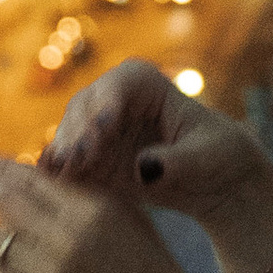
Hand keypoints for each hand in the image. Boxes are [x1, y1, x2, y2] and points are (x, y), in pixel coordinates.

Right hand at [41, 59, 265, 225]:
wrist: (215, 180)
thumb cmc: (218, 155)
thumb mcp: (207, 158)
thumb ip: (177, 161)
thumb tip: (144, 167)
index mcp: (145, 83)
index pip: (119, 86)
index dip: (106, 106)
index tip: (101, 132)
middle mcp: (114, 100)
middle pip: (85, 108)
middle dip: (77, 133)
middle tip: (73, 161)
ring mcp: (97, 129)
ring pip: (70, 136)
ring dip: (63, 155)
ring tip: (61, 177)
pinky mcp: (91, 160)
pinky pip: (69, 164)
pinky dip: (60, 174)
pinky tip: (54, 189)